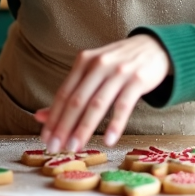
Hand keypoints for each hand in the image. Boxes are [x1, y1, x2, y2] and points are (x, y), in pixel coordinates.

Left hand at [36, 34, 170, 151]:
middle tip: (56, 148)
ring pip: (97, 104)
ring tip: (75, 148)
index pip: (63, 93)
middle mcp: (99, 65)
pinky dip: (115, 124)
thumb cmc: (118, 63)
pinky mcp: (137, 80)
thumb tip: (40, 116)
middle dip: (64, 126)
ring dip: (84, 128)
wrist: (154, 47)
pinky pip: (124, 105)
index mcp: (84, 61)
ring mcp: (118, 72)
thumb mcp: (92, 72)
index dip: (53, 118)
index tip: (46, 139)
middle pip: (77, 100)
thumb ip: (70, 93)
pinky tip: (109, 140)